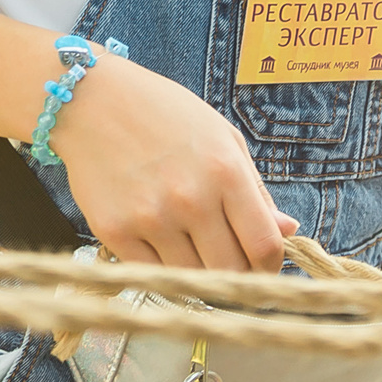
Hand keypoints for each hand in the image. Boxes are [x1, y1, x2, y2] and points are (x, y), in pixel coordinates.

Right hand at [52, 61, 298, 271]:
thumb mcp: (224, 139)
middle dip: (237, 275)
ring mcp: (151, 219)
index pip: (264, 245)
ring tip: (195, 250)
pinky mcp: (114, 233)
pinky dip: (164, 271)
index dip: (271, 266)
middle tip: (230, 263)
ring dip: (200, 274)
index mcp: (226, 172)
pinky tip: (165, 248)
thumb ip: (256, 190)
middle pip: (230, 271)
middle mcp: (191, 199)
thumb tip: (287, 231)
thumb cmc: (166, 115)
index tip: (265, 268)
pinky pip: (152, 275)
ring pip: (192, 280)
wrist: (95, 102)